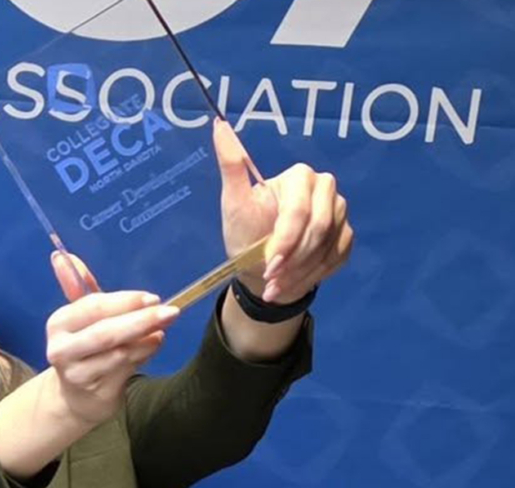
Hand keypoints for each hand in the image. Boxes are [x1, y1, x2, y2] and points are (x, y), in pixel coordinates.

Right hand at [46, 252, 178, 425]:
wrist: (76, 396)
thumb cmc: (83, 348)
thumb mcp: (79, 317)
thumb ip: (77, 286)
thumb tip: (62, 255)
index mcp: (58, 324)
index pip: (92, 307)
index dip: (124, 301)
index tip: (152, 298)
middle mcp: (63, 349)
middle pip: (106, 333)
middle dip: (141, 321)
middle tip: (170, 312)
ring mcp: (79, 374)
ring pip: (120, 353)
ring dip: (147, 339)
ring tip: (161, 330)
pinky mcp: (97, 392)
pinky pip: (128, 369)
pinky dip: (145, 355)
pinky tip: (153, 345)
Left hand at [215, 119, 353, 303]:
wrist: (260, 267)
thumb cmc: (245, 232)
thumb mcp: (234, 201)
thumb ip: (230, 164)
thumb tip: (217, 124)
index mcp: (300, 177)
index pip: (299, 212)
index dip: (285, 242)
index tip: (267, 266)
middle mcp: (326, 188)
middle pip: (319, 229)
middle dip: (293, 260)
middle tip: (271, 280)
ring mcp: (340, 211)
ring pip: (329, 246)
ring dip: (302, 272)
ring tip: (277, 287)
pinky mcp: (346, 234)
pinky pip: (339, 257)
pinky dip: (315, 275)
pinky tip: (294, 283)